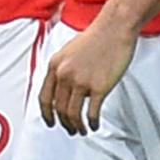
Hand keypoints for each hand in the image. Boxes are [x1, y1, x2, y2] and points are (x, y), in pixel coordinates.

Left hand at [39, 17, 136, 134]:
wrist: (114, 28)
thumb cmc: (96, 37)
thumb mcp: (69, 51)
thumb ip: (63, 69)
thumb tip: (64, 89)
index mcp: (55, 66)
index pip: (45, 97)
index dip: (46, 114)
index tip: (50, 122)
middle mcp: (64, 75)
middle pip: (59, 109)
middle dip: (64, 123)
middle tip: (70, 129)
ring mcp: (81, 82)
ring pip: (73, 114)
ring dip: (77, 126)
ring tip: (82, 130)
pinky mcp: (99, 87)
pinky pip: (92, 112)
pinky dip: (92, 122)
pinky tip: (94, 125)